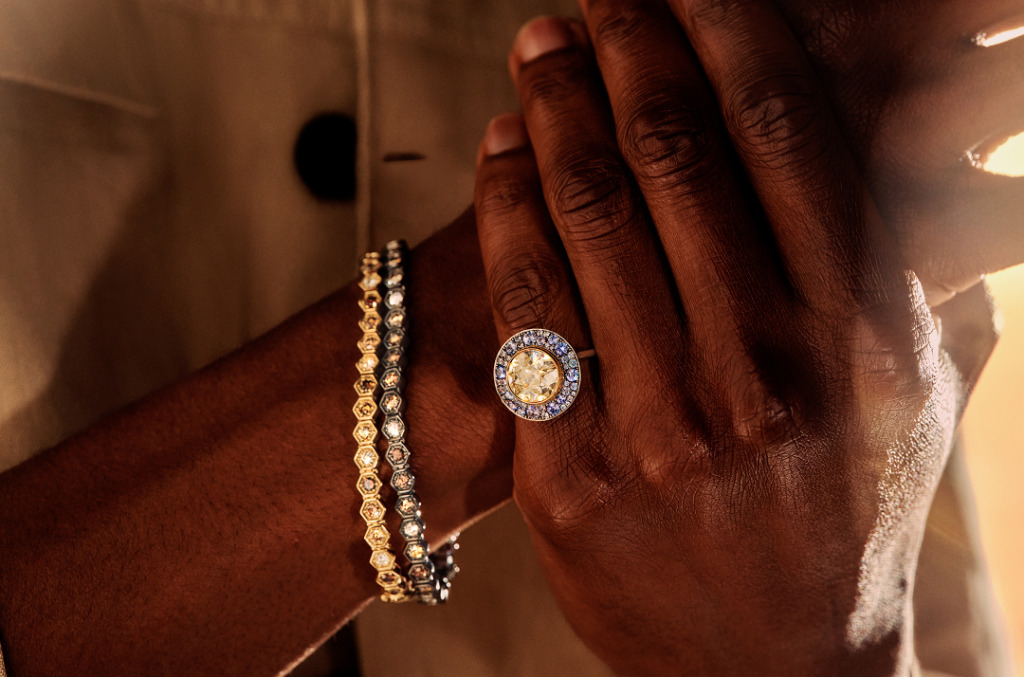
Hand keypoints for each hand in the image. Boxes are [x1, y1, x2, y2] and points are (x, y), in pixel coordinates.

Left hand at [473, 6, 997, 674]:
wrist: (780, 663)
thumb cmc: (847, 513)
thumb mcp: (909, 395)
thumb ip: (904, 272)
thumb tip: (895, 142)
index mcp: (858, 331)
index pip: (783, 135)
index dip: (724, 32)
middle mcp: (764, 368)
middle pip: (674, 156)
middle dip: (623, 51)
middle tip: (590, 2)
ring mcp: (664, 424)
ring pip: (588, 217)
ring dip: (552, 112)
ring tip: (536, 54)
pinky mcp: (576, 474)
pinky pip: (525, 311)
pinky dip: (505, 211)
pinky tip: (498, 155)